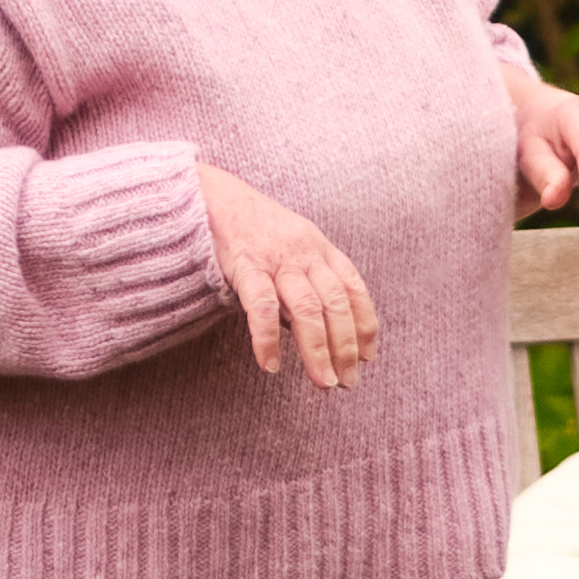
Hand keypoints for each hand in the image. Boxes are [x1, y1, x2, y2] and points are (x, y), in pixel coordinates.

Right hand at [191, 163, 378, 388]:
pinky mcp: (244, 265)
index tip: (368, 357)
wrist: (210, 195)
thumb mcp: (290, 249)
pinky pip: (261, 307)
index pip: (353, 289)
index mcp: (320, 249)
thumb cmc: (252, 230)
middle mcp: (305, 253)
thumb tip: (315, 335)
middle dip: (346, 347)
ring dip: (318, 351)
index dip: (365, 325)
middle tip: (348, 382)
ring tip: (324, 383)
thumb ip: (304, 287)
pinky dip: (267, 339)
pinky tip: (271, 366)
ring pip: (307, 309)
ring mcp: (276, 259)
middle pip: (336, 305)